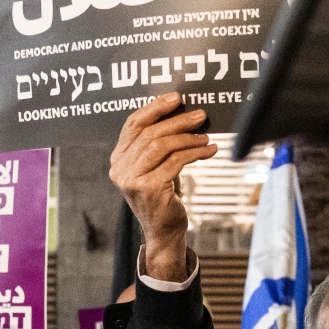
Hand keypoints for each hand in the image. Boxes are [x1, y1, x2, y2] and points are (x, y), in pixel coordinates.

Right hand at [108, 93, 215, 282]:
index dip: (155, 107)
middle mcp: (119, 167)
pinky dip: (195, 153)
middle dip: (178, 121)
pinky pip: (175, 161)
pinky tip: (209, 150)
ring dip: (189, 138)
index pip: (133, 123)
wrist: (164, 231)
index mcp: (118, 158)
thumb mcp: (156, 166)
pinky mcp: (148, 187)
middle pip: (150, 133)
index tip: (177, 98)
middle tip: (200, 115)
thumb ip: (158, 143)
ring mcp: (131, 178)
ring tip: (206, 136)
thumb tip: (183, 113)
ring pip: (162, 145)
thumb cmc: (163, 195)